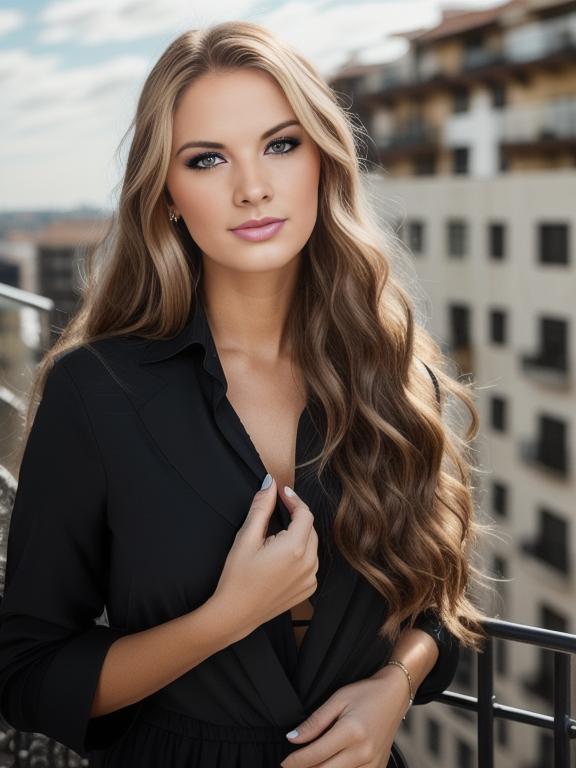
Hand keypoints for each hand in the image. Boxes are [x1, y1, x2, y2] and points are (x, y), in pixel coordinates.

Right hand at [211, 477, 318, 636]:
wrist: (235, 614)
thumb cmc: (237, 576)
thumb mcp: (246, 538)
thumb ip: (261, 508)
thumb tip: (270, 484)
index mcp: (295, 549)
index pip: (304, 513)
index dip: (293, 499)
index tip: (281, 492)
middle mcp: (308, 564)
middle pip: (310, 528)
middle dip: (296, 516)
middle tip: (277, 508)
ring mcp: (310, 579)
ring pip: (312, 545)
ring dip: (299, 535)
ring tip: (276, 534)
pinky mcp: (308, 590)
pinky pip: (310, 563)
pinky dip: (300, 554)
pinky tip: (281, 556)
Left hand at [280, 668, 409, 767]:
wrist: (394, 695)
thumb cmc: (366, 693)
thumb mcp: (337, 699)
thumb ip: (315, 722)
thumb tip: (292, 738)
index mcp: (351, 732)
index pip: (316, 754)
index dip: (296, 761)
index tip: (283, 763)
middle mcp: (364, 752)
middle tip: (291, 767)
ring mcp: (373, 763)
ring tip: (309, 765)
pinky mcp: (378, 767)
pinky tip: (330, 765)